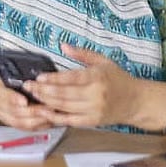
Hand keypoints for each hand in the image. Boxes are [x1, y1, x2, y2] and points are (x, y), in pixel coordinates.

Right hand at [0, 66, 55, 130]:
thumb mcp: (5, 69)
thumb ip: (20, 72)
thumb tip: (41, 73)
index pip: (3, 94)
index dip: (13, 99)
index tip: (24, 101)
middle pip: (14, 112)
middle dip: (33, 111)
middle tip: (48, 107)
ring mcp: (3, 114)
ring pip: (20, 122)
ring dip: (38, 120)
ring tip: (51, 114)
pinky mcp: (10, 122)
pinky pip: (24, 127)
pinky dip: (37, 125)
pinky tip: (48, 120)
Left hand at [23, 43, 142, 127]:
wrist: (137, 102)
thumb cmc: (118, 79)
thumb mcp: (103, 61)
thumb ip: (82, 54)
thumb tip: (63, 45)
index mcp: (97, 77)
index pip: (72, 78)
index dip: (53, 79)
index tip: (38, 77)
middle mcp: (96, 95)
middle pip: (64, 94)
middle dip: (43, 91)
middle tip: (28, 86)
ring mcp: (94, 110)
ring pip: (65, 107)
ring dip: (46, 102)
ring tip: (32, 96)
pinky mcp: (92, 121)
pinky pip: (70, 120)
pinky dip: (55, 117)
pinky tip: (43, 112)